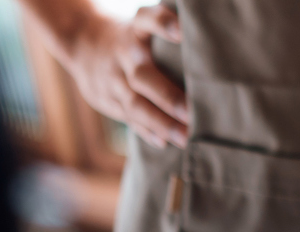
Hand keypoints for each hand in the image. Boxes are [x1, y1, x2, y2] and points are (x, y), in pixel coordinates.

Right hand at [64, 6, 187, 147]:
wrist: (84, 43)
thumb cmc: (136, 36)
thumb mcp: (145, 25)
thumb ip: (169, 31)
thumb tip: (215, 44)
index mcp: (135, 30)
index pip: (147, 20)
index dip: (163, 23)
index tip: (183, 32)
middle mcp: (124, 54)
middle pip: (143, 76)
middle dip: (168, 96)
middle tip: (192, 113)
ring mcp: (113, 79)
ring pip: (135, 104)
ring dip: (161, 123)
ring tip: (185, 137)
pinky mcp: (108, 99)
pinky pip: (128, 118)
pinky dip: (146, 131)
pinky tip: (164, 142)